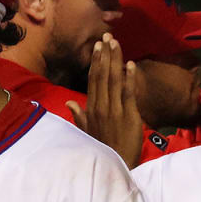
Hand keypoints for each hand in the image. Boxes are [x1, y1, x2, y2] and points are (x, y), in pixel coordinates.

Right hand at [67, 33, 143, 168]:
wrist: (116, 165)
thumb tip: (70, 103)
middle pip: (102, 75)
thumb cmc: (103, 149)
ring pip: (114, 80)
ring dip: (116, 60)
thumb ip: (79, 116)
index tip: (98, 47)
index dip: (96, 62)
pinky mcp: (129, 116)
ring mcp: (114, 110)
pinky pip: (128, 93)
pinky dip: (129, 78)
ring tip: (116, 43)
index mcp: (91, 109)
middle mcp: (101, 106)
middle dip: (105, 55)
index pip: (93, 80)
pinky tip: (130, 64)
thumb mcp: (86, 132)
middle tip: (107, 36)